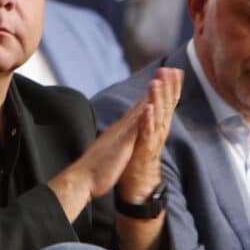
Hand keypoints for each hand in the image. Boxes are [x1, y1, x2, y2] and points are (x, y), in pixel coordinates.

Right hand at [50, 68, 182, 210]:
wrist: (81, 179)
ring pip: (138, 111)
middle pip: (142, 103)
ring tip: (161, 79)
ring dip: (150, 95)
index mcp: (122, 130)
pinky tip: (148, 106)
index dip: (153, 94)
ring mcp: (121, 134)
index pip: (140, 109)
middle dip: (157, 87)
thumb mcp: (110, 149)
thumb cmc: (94, 168)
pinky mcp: (121, 144)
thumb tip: (119, 136)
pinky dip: (141, 116)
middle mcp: (122, 127)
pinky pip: (133, 129)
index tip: (163, 81)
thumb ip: (116, 140)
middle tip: (168, 69)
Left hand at [116, 68, 182, 203]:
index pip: (167, 102)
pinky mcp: (144, 149)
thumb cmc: (141, 156)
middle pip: (166, 106)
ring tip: (157, 83)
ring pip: (157, 116)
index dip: (172, 86)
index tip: (174, 69)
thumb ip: (152, 118)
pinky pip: (146, 133)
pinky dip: (147, 120)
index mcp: (159, 125)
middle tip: (170, 70)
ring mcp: (152, 140)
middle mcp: (159, 130)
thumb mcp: (147, 134)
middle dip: (168, 87)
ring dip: (157, 99)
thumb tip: (155, 103)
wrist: (138, 184)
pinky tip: (148, 109)